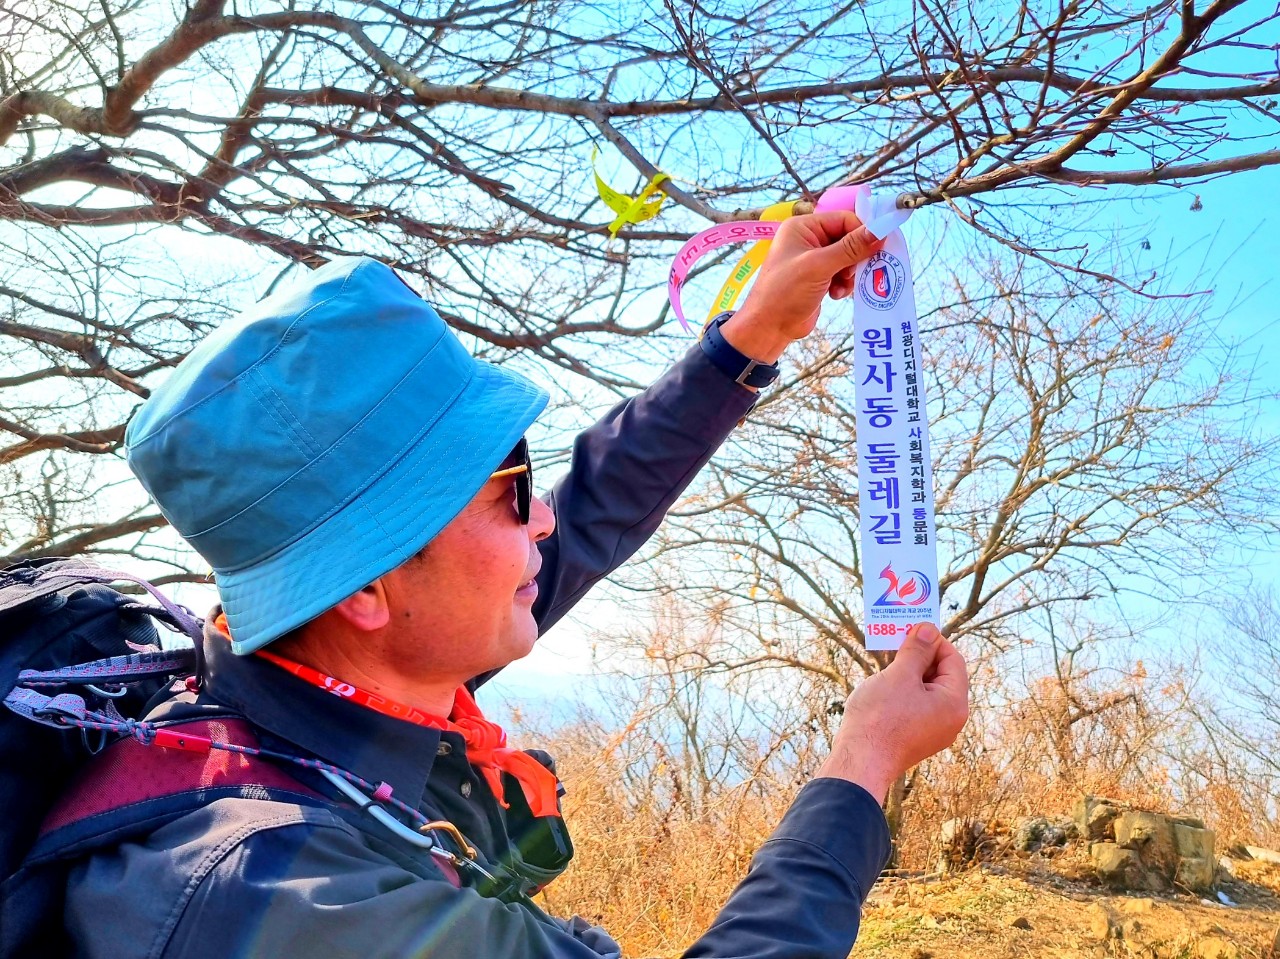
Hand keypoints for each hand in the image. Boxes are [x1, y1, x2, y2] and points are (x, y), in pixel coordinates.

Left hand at [718, 210, 882, 363]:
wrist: (769, 328)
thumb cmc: (785, 292)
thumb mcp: (819, 266)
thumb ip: (850, 248)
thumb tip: (881, 231)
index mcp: (803, 227)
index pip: (844, 219)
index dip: (862, 233)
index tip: (879, 248)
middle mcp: (809, 239)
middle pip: (848, 239)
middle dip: (856, 257)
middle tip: (858, 272)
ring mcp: (814, 259)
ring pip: (848, 258)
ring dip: (850, 273)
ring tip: (842, 287)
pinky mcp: (819, 278)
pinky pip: (842, 274)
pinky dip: (844, 284)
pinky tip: (836, 294)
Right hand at [817, 623, 969, 802]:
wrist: (860, 763)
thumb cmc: (880, 718)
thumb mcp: (900, 675)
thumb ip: (917, 650)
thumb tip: (929, 629)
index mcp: (954, 703)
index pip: (954, 660)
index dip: (933, 641)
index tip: (910, 630)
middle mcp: (950, 719)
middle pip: (942, 676)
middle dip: (920, 657)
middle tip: (896, 643)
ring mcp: (934, 731)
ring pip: (927, 691)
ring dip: (909, 674)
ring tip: (886, 665)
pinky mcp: (917, 738)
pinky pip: (917, 707)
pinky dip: (904, 692)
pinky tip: (884, 689)